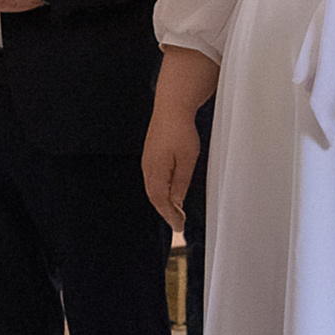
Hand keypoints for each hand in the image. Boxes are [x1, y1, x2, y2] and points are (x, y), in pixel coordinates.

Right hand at [143, 104, 201, 230]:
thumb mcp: (187, 160)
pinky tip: (170, 193)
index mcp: (155, 170)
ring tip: (176, 213)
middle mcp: (148, 167)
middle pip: (154, 197)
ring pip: (153, 188)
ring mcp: (148, 160)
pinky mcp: (151, 155)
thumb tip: (176, 202)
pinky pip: (153, 179)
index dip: (170, 215)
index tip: (179, 226)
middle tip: (178, 223)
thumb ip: (180, 183)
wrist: (171, 107)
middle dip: (166, 212)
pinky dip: (161, 191)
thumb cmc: (180, 130)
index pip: (160, 200)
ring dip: (163, 202)